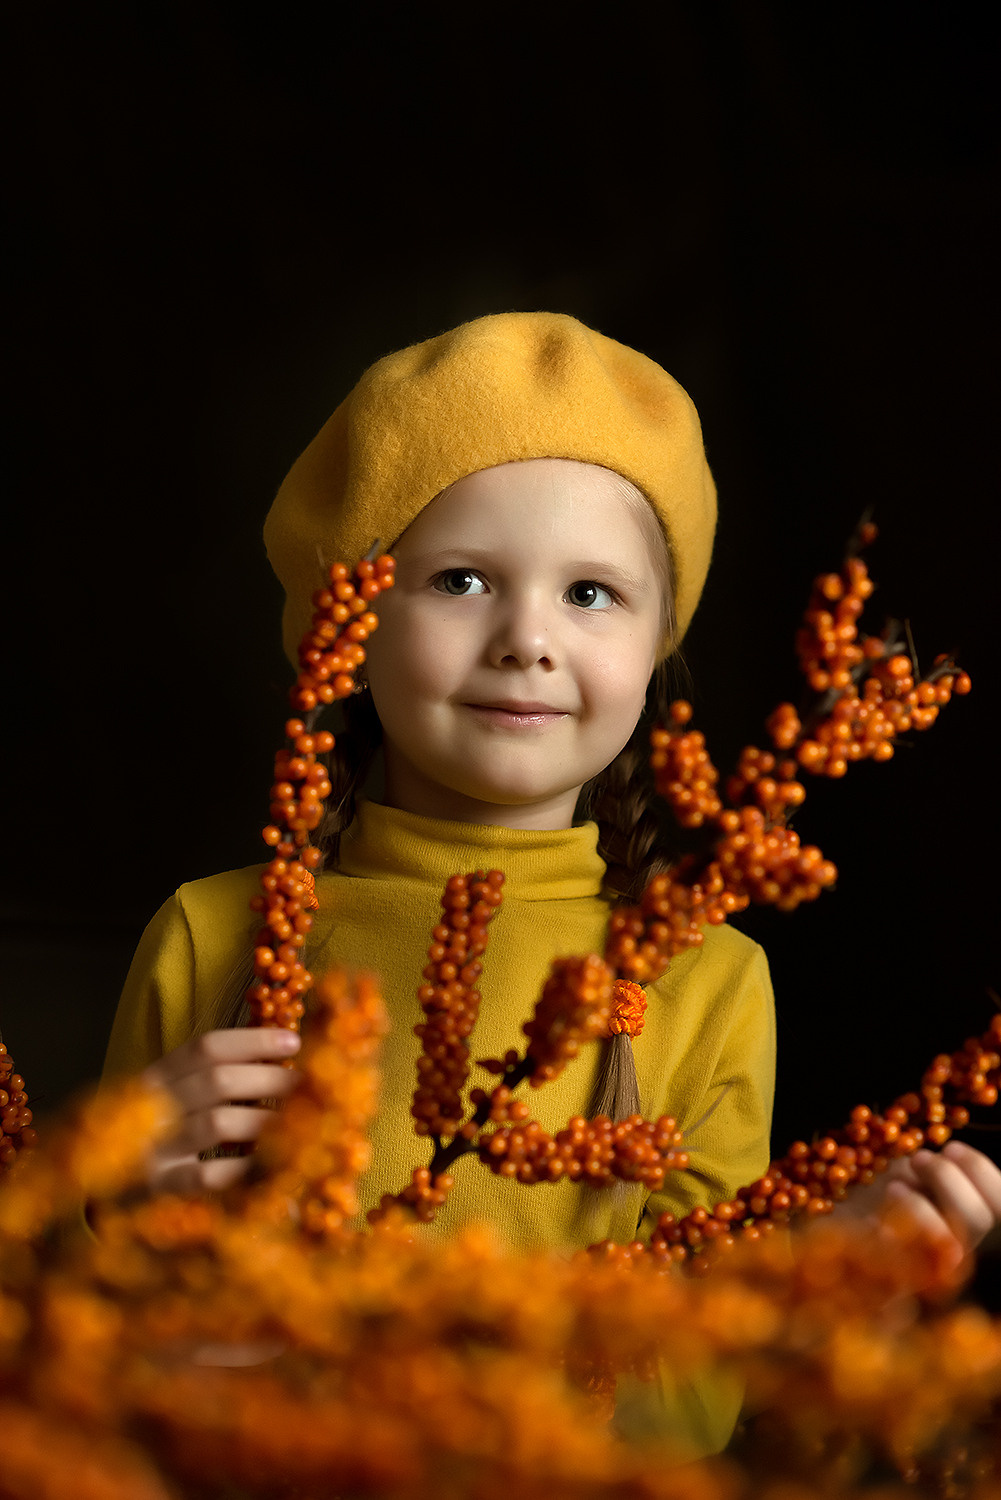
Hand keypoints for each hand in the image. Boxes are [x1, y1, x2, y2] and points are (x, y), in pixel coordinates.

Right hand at [142, 1027, 301, 1193]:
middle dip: (269, 1080)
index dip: (254, 1041)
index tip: (294, 1043)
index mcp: (158, 1077)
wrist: (106, 1192)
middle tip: (307, 1087)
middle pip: (218, 1080)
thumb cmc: (158, 1136)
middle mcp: (151, 1107)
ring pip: (217, 1123)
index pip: (207, 1046)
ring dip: (265, 1121)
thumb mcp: (176, 1099)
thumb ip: (215, 1079)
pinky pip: (207, 1175)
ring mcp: (152, 1149)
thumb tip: (283, 1060)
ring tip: (296, 1126)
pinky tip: (269, 1165)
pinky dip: (242, 1167)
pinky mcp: (158, 1189)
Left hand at [838, 1140, 1000, 1268]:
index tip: (949, 1147)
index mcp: (966, 1220)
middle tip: (917, 1159)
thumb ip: (932, 1170)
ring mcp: (929, 1271)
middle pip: (977, 1220)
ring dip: (920, 1206)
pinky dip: (890, 1236)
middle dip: (947, 1179)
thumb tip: (948, 1153)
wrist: (835, 1224)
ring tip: (893, 1188)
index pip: (999, 1201)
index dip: (980, 1170)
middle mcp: (958, 1248)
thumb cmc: (875, 1190)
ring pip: (948, 1246)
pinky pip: (903, 1267)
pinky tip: (875, 1221)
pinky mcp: (893, 1288)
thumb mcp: (906, 1173)